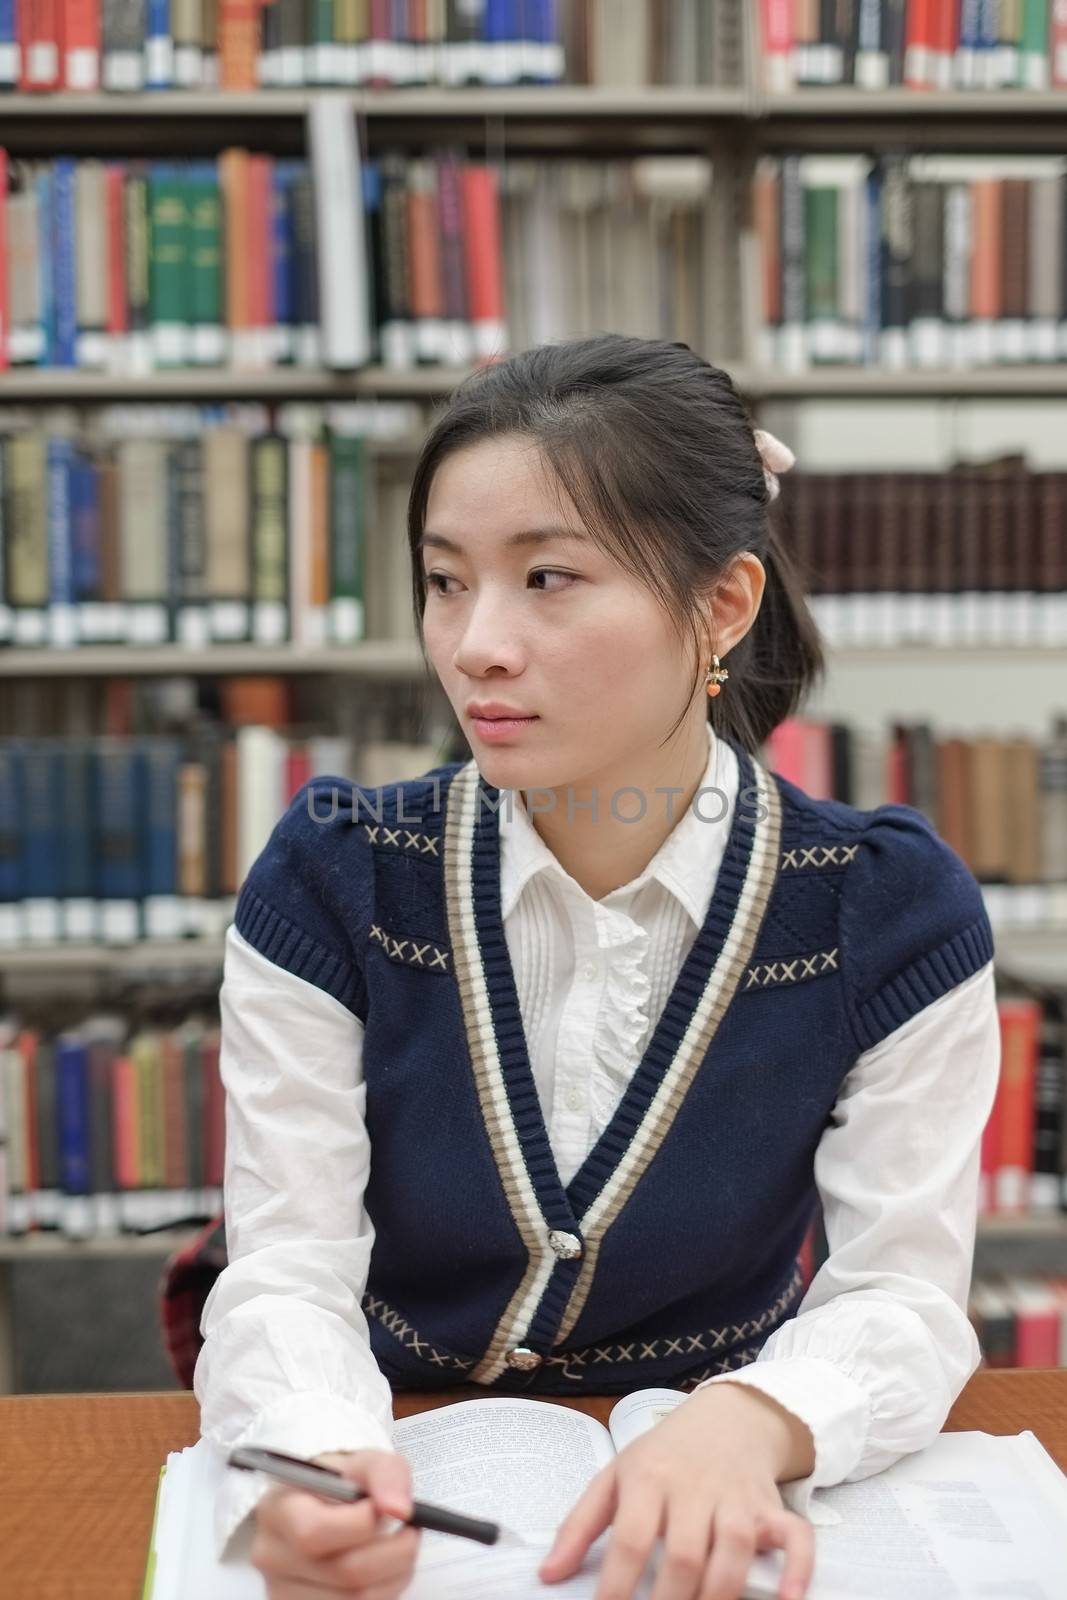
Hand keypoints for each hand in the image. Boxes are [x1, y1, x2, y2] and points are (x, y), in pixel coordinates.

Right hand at [250, 1447, 419, 1597]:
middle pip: (343, 1573)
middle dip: (394, 1553)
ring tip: (399, 1552)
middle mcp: (273, 1556)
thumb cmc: (341, 1483)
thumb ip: (385, 1474)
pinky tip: (384, 1574)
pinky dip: (382, 1595)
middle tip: (410, 1533)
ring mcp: (284, 1591)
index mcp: (278, 1510)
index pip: (314, 1532)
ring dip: (394, 1578)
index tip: (386, 1509)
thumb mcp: (364, 1461)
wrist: (320, 1505)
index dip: (362, 1523)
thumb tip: (399, 1509)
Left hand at [538, 1385, 815, 1599]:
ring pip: (734, 1547)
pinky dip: (798, 1569)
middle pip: (685, 1553)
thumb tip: (549, 1575)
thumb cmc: (664, 1455)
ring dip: (720, 1594)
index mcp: (648, 1477)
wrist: (727, 1416)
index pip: (631, 1537)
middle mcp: (693, 1486)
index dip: (617, 1586)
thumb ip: (580, 1525)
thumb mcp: (615, 1475)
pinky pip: (796, 1536)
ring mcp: (736, 1496)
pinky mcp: (771, 1507)